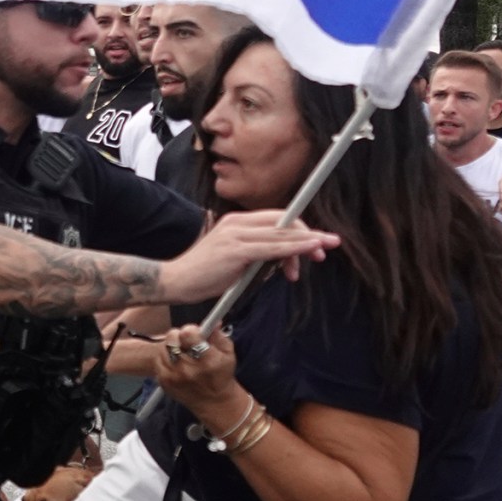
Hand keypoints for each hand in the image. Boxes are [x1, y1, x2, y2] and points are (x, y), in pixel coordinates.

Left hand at [149, 324, 242, 418]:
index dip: (190, 329)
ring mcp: (172, 377)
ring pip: (163, 348)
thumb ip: (218, 335)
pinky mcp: (163, 382)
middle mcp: (187, 370)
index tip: (194, 332)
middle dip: (180, 336)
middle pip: (172, 339)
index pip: (188, 334)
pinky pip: (158, 360)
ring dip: (172, 347)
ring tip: (182, 353)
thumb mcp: (228, 354)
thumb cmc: (221, 376)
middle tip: (187, 342)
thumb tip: (213, 322)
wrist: (214, 402)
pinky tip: (176, 362)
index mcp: (206, 361)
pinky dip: (165, 358)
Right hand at [158, 211, 337, 303]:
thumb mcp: (236, 262)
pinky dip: (295, 247)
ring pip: (280, 234)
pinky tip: (310, 248)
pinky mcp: (236, 250)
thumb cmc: (204, 275)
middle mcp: (236, 223)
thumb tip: (285, 259)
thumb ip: (258, 256)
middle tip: (325, 249)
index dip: (298, 227)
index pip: (275, 218)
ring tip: (325, 249)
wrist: (176, 281)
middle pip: (281, 222)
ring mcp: (236, 234)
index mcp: (236, 222)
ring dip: (307, 241)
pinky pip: (273, 246)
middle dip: (308, 235)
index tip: (315, 242)